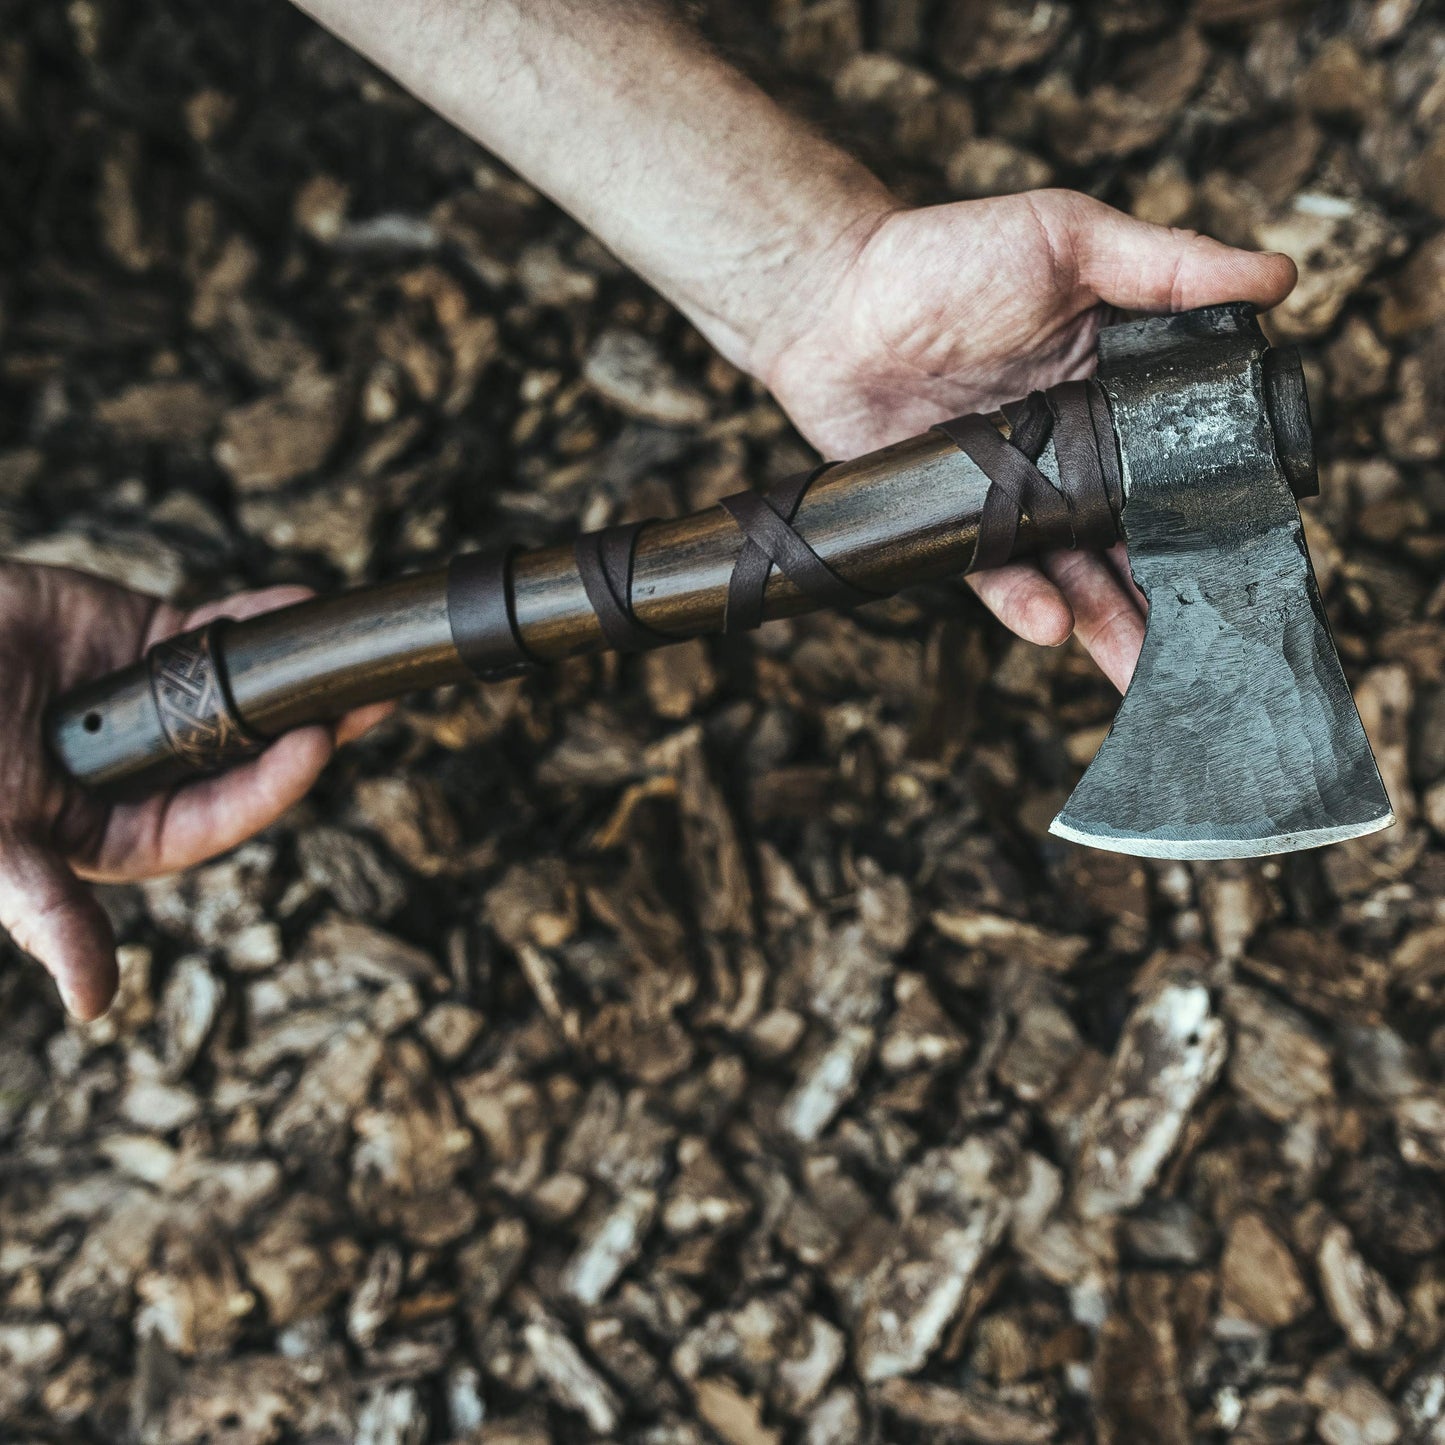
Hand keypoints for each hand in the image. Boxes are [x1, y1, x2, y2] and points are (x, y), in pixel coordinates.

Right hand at [0, 563, 386, 1018]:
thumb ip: (47, 912)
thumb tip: (93, 1004)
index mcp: (127, 832)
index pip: (222, 815)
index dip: (273, 784)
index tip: (317, 742)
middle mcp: (156, 773)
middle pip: (255, 755)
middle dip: (318, 727)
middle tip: (374, 699)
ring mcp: (158, 705)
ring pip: (250, 693)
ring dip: (306, 674)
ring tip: (362, 654)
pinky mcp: (149, 642)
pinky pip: (218, 632)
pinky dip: (259, 619)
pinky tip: (302, 606)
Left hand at [759, 189, 1297, 690]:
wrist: (829, 300)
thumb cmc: (946, 255)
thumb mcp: (1069, 238)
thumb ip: (1167, 265)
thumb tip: (1281, 277)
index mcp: (1114, 391)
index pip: (1183, 459)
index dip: (1219, 504)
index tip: (1261, 551)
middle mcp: (1072, 451)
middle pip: (1136, 532)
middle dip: (1174, 591)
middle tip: (1219, 645)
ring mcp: (1013, 490)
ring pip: (1074, 569)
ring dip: (1110, 620)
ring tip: (1147, 668)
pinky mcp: (953, 520)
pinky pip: (995, 572)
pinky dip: (1024, 601)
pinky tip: (1053, 624)